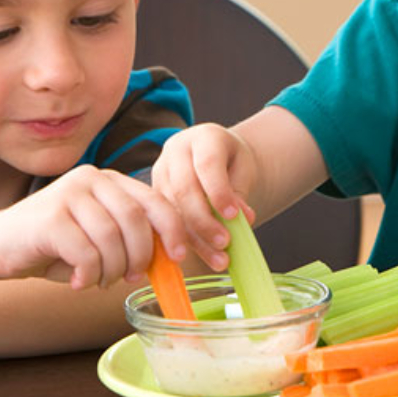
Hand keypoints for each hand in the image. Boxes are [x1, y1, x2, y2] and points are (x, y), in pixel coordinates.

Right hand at [0, 165, 186, 290]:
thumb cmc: (54, 245)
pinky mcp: (49, 217)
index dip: (173, 230)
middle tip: (129, 278)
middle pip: (135, 220)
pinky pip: (86, 252)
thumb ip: (129, 238)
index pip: (154, 200)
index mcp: (109, 181)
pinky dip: (89, 274)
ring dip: (111, 270)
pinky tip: (80, 281)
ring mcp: (68, 194)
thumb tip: (169, 258)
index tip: (179, 257)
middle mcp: (91, 179)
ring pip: (111, 239)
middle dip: (140, 257)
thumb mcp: (99, 237)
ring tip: (99, 280)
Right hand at [150, 123, 257, 270]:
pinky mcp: (154, 194)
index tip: (234, 217)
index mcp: (203, 137)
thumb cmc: (234, 163)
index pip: (207, 164)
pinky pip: (166, 220)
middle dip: (204, 220)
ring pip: (173, 209)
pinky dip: (186, 242)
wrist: (218, 158)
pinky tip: (202, 257)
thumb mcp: (244, 170)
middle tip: (224, 243)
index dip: (219, 192)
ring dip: (195, 238)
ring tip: (219, 259)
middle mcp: (176, 150)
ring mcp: (161, 171)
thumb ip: (239, 192)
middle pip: (184, 188)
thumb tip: (241, 220)